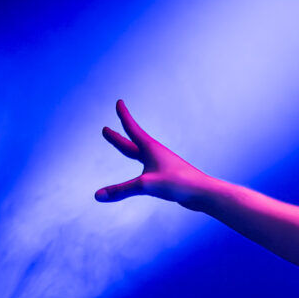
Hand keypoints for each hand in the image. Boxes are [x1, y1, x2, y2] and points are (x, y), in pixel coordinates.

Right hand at [94, 100, 216, 207]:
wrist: (201, 192)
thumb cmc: (178, 184)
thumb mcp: (145, 186)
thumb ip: (121, 190)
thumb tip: (97, 196)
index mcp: (150, 148)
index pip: (132, 128)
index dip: (124, 115)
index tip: (119, 101)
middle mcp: (155, 153)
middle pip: (131, 142)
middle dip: (117, 136)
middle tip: (105, 129)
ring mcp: (161, 164)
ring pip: (138, 154)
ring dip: (126, 147)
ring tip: (120, 144)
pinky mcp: (165, 175)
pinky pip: (145, 167)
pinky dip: (138, 164)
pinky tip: (141, 169)